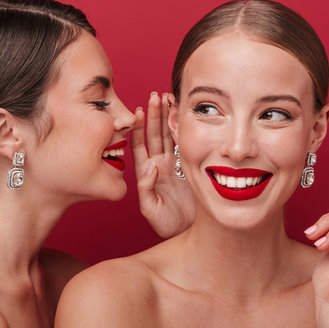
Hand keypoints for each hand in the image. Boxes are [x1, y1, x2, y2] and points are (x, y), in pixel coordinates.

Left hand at [131, 92, 194, 237]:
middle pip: (155, 134)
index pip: (140, 145)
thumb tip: (150, 167)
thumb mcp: (151, 210)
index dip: (138, 128)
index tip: (137, 111)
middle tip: (155, 96)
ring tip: (169, 98)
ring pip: (171, 135)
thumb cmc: (167, 224)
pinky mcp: (190, 166)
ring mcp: (176, 164)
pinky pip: (186, 144)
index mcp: (148, 172)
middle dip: (155, 115)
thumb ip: (146, 189)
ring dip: (169, 117)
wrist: (190, 231)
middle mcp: (161, 164)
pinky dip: (184, 129)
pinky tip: (184, 114)